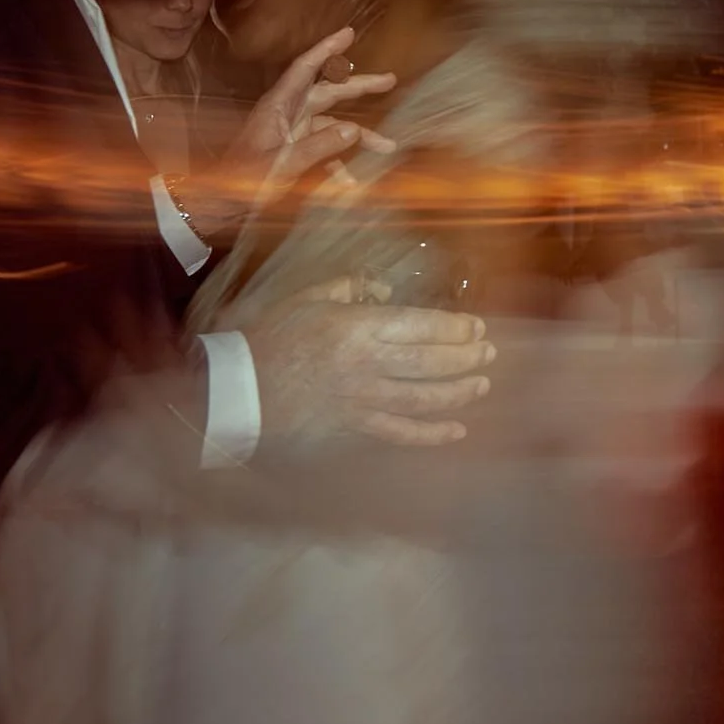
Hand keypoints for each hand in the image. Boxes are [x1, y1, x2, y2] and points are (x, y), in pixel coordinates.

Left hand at [181, 28, 398, 235]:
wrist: (220, 206)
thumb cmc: (243, 181)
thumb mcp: (282, 165)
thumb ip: (319, 147)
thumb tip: (354, 129)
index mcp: (278, 107)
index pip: (305, 69)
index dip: (327, 49)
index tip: (349, 33)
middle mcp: (287, 114)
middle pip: (327, 92)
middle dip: (358, 87)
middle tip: (390, 80)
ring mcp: (292, 133)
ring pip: (333, 124)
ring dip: (360, 135)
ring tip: (388, 146)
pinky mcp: (295, 152)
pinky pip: (326, 150)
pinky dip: (340, 163)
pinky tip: (351, 183)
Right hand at [243, 276, 494, 450]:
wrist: (234, 391)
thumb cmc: (266, 338)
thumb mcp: (305, 298)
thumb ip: (349, 288)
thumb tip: (383, 289)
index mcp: (358, 327)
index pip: (424, 326)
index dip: (458, 329)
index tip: (478, 329)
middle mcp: (368, 364)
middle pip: (433, 362)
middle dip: (468, 358)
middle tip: (489, 354)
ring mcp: (363, 399)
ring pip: (426, 398)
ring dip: (460, 392)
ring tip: (482, 385)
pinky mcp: (354, 428)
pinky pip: (402, 433)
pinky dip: (433, 434)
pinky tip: (456, 431)